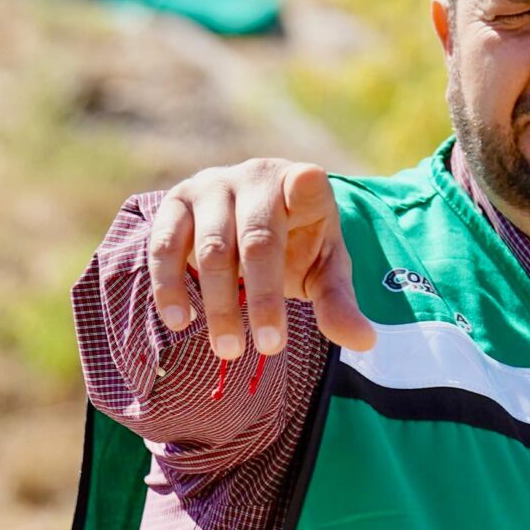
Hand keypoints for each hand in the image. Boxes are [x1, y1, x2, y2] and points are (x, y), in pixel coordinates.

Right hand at [147, 159, 374, 357]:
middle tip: (271, 348)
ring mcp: (210, 187)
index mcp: (300, 185)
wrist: (248, 221)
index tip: (309, 181)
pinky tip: (179, 320)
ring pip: (210, 248)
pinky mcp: (175, 204)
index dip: (305, 185)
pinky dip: (169, 285)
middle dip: (263, 298)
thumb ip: (339, 302)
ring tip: (228, 350)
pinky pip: (164, 246)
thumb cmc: (295, 245)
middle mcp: (253, 179)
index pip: (306, 184)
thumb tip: (365, 343)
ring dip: (218, 303)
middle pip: (257, 241)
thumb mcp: (323, 269)